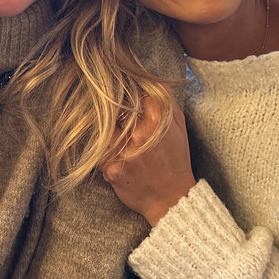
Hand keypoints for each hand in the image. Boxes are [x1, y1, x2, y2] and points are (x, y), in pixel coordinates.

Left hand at [101, 93, 195, 226]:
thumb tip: (151, 79)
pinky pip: (99, 150)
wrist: (171, 199)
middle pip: (113, 108)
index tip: (120, 90)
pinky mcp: (111, 168)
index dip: (126, 91)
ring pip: (102, 128)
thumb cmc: (175, 160)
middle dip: (111, 107)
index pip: (133, 92)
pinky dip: (104, 150)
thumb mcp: (179, 126)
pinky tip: (115, 154)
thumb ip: (166, 101)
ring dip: (106, 129)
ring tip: (114, 135)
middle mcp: (140, 135)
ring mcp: (124, 152)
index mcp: (158, 121)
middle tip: (111, 110)